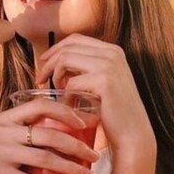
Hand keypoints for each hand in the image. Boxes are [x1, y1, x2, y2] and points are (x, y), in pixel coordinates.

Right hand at [0, 99, 99, 173]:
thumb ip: (21, 130)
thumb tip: (57, 134)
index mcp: (6, 117)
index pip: (40, 104)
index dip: (65, 111)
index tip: (84, 122)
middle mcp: (3, 130)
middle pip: (49, 134)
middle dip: (76, 145)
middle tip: (94, 155)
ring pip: (43, 158)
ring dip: (70, 168)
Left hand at [37, 34, 155, 154]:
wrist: (133, 133)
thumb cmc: (115, 111)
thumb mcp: (102, 82)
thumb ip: (85, 68)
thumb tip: (58, 62)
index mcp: (112, 50)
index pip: (75, 39)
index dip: (55, 49)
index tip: (43, 62)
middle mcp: (112, 53)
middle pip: (68, 47)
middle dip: (49, 61)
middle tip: (40, 78)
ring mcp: (109, 65)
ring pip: (66, 59)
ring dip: (55, 76)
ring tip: (55, 92)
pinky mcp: (104, 81)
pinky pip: (71, 83)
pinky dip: (65, 96)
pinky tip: (68, 107)